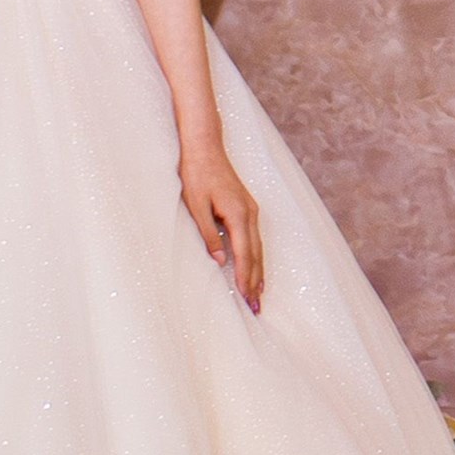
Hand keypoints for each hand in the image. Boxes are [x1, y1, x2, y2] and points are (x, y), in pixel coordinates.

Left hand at [180, 134, 267, 309]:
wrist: (205, 146)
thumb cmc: (196, 174)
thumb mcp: (195, 206)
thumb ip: (208, 235)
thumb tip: (220, 262)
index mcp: (238, 215)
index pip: (244, 254)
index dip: (245, 278)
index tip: (247, 298)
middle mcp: (250, 214)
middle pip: (256, 255)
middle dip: (256, 282)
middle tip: (256, 307)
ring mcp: (251, 210)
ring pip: (258, 248)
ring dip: (259, 272)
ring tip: (259, 294)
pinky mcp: (247, 208)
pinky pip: (255, 239)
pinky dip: (257, 257)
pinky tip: (255, 267)